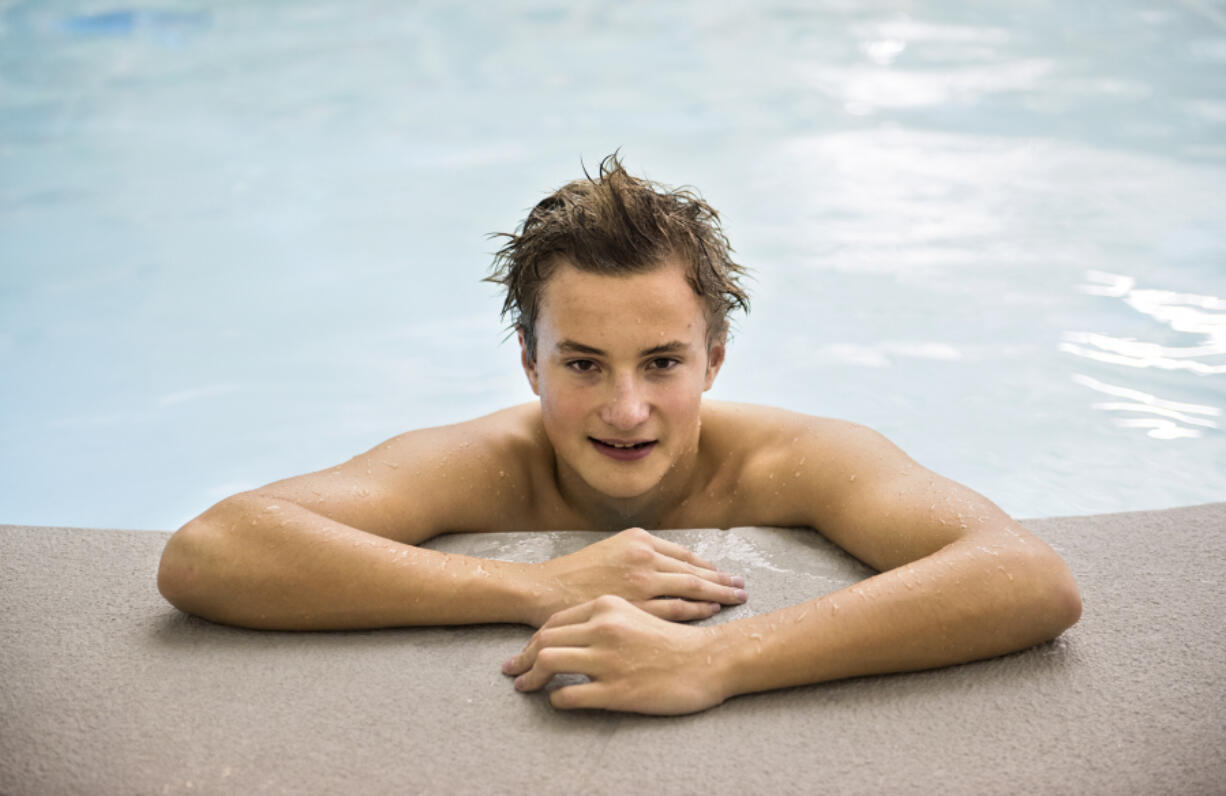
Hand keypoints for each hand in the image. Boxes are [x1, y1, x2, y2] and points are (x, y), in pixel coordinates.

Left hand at [503, 595, 730, 714]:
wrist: (707, 661)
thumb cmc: (673, 640)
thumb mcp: (638, 612)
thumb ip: (605, 617)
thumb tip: (574, 632)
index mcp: (607, 605)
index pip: (554, 622)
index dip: (533, 640)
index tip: (522, 655)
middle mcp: (603, 627)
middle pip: (544, 640)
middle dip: (522, 659)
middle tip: (513, 673)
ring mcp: (608, 659)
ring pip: (549, 662)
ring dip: (531, 679)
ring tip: (525, 688)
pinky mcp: (617, 690)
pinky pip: (570, 696)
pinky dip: (556, 699)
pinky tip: (558, 701)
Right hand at [526, 528, 746, 626]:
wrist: (545, 591)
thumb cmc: (576, 573)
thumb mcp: (611, 548)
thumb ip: (641, 552)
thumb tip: (671, 563)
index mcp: (640, 540)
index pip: (685, 555)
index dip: (708, 567)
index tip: (724, 574)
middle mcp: (644, 557)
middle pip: (695, 571)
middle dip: (722, 580)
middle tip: (742, 588)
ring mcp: (642, 583)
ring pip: (691, 589)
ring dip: (717, 595)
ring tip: (735, 600)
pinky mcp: (637, 607)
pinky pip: (676, 610)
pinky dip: (697, 611)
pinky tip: (711, 612)